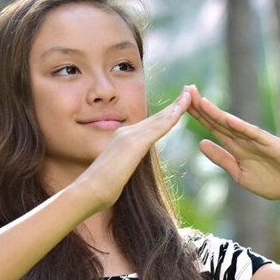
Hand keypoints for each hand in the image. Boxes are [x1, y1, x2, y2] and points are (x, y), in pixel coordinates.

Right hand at [75, 87, 191, 210]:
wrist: (89, 190)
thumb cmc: (101, 187)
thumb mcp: (118, 170)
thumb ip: (127, 163)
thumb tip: (129, 165)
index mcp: (123, 138)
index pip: (151, 123)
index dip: (167, 112)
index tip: (180, 103)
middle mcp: (126, 132)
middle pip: (157, 116)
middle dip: (175, 102)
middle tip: (190, 89)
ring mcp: (129, 136)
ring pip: (159, 119)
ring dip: (177, 105)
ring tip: (190, 93)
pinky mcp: (134, 145)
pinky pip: (157, 129)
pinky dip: (170, 118)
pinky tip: (181, 110)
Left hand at [187, 88, 279, 203]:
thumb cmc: (272, 182)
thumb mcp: (239, 174)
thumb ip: (221, 159)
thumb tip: (200, 143)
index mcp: (236, 147)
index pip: (213, 128)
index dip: (198, 116)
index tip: (181, 104)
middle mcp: (245, 139)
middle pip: (220, 120)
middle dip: (203, 106)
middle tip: (186, 89)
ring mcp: (259, 140)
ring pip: (233, 124)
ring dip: (217, 112)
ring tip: (200, 100)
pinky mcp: (272, 145)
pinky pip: (254, 134)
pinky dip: (241, 126)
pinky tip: (227, 118)